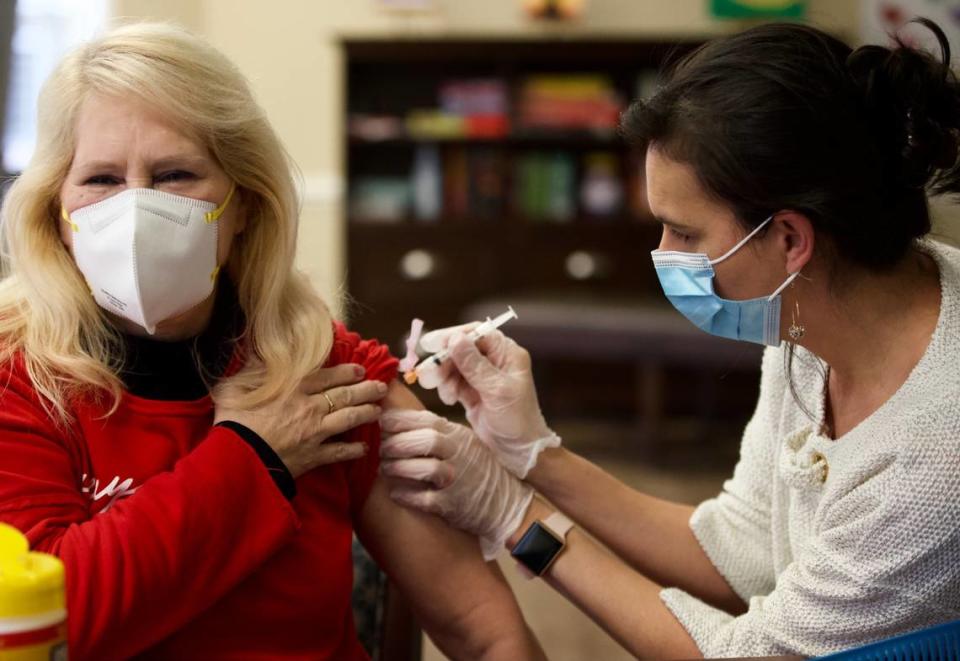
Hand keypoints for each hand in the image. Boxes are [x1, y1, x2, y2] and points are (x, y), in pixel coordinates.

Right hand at [214, 362, 387, 478]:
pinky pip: (340, 452)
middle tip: (381, 387)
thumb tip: (260, 356)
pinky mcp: (314, 456)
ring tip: (378, 411)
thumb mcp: (235, 386)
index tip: (361, 371)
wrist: (236, 460)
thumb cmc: (233, 421)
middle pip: (346, 395)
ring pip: (349, 419)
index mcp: (294, 388)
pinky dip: (353, 450)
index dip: (348, 373)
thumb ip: (252, 370)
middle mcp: (310, 407)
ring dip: (367, 414)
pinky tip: (364, 449)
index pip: (328, 377)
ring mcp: (316, 433)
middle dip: (367, 390)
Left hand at [379, 409, 532, 559]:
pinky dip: (407, 496)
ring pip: (427, 469)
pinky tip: (395, 494)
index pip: (427, 420)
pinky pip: (427, 499)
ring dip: (399, 468)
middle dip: (397, 443)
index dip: (400, 420)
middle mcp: (459, 454)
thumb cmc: (476, 469)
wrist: (505, 503)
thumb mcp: (463, 442)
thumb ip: (438, 431)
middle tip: (379, 449)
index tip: (380, 422)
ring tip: (384, 469)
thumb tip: (399, 420)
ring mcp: (458, 479)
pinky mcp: (454, 504)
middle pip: (427, 441)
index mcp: (458, 435)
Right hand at [416, 324, 559, 477]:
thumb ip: (474, 365)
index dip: (453, 336)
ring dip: (444, 377)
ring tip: (447, 394)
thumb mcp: (497, 391)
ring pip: (454, 366)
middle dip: (444, 361)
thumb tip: (455, 338)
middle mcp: (495, 362)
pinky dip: (447, 388)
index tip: (432, 345)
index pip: (477, 334)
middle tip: (430, 374)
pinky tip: (450, 400)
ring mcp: (483, 377)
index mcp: (508, 354)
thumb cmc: (517, 421)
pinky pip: (453, 382)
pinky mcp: (473, 392)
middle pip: (461, 349)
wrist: (519, 453)